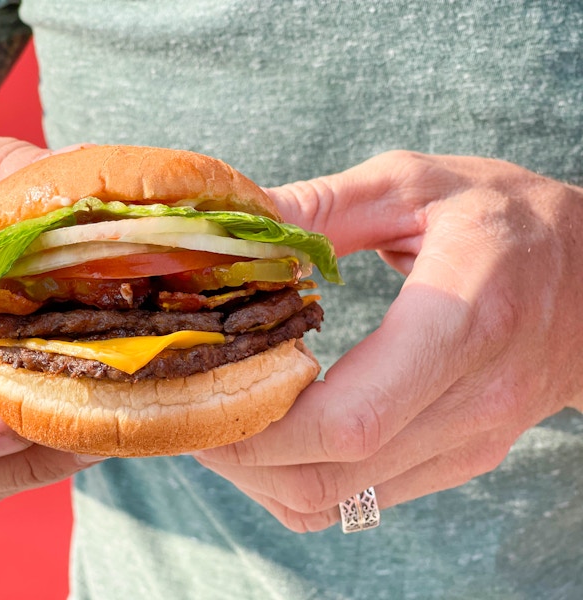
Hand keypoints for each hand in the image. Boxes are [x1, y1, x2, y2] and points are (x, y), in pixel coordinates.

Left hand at [194, 150, 582, 531]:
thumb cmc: (508, 220)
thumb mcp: (416, 185)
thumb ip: (323, 207)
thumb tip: (238, 230)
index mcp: (461, 324)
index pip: (349, 419)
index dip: (261, 429)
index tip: (202, 398)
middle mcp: (470, 403)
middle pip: (329, 478)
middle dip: (239, 460)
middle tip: (189, 412)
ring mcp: (468, 442)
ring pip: (336, 505)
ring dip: (259, 478)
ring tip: (221, 423)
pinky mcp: (460, 458)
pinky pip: (359, 500)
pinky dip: (297, 481)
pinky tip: (273, 435)